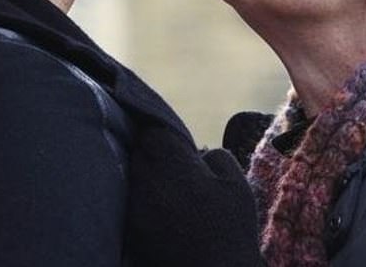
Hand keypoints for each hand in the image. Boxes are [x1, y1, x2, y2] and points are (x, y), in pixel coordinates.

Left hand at [126, 124, 262, 266]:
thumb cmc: (231, 230)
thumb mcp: (237, 185)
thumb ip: (218, 156)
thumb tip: (200, 151)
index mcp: (175, 165)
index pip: (152, 132)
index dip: (161, 133)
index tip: (172, 142)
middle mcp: (149, 181)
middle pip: (138, 152)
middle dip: (151, 153)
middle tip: (169, 164)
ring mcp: (135, 208)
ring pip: (130, 176)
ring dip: (143, 176)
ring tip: (164, 187)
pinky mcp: (130, 231)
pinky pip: (128, 203)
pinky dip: (139, 201)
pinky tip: (158, 209)